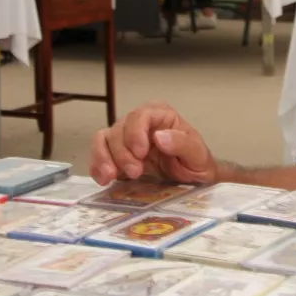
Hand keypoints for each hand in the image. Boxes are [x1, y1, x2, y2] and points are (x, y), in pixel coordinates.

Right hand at [90, 102, 218, 185]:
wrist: (192, 180)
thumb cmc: (197, 163)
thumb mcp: (198, 155)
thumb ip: (182, 144)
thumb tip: (159, 136)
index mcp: (160, 115)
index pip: (140, 115)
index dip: (135, 132)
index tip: (140, 153)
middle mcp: (139, 122)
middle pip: (119, 129)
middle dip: (122, 152)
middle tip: (135, 172)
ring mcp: (125, 137)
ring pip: (104, 139)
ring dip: (103, 158)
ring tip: (110, 176)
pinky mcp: (115, 155)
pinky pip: (99, 154)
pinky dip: (97, 166)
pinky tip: (102, 179)